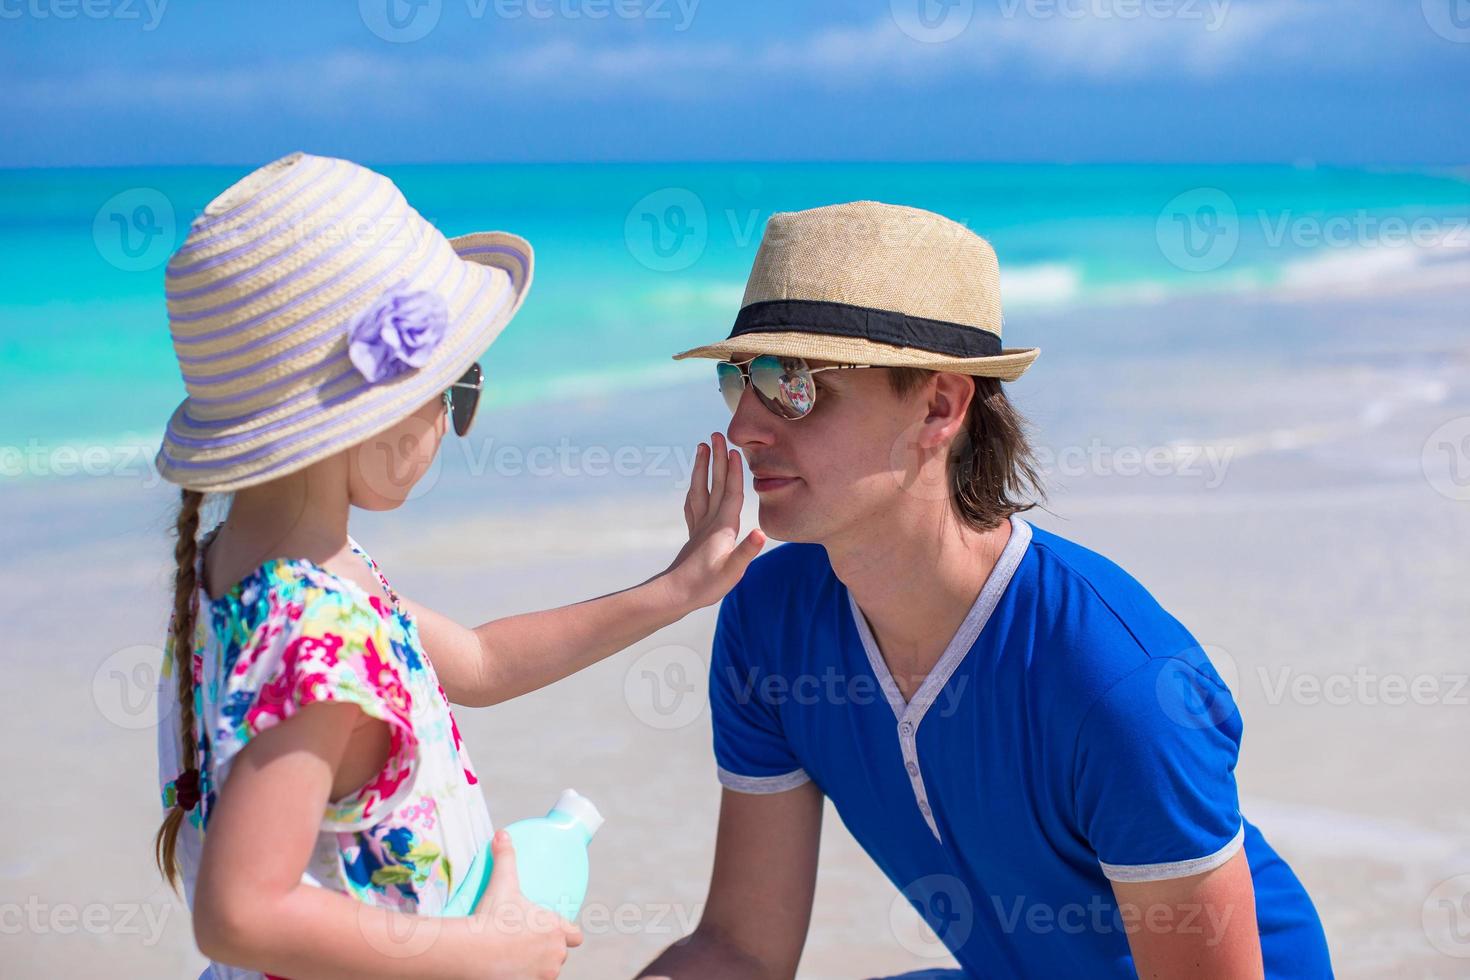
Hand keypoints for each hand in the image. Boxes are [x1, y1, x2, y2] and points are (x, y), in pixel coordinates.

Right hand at [471, 830, 582, 979]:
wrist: (473, 951)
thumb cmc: (492, 917)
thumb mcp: (502, 883)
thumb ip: (505, 857)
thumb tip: (501, 834)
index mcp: (556, 929)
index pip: (576, 936)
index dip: (565, 934)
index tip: (552, 932)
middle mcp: (556, 954)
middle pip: (558, 954)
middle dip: (545, 950)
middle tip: (523, 942)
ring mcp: (545, 974)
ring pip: (546, 971)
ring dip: (537, 966)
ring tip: (515, 958)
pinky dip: (525, 977)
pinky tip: (511, 971)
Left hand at [665, 432, 765, 610]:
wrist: (676, 595)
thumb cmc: (706, 585)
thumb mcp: (733, 572)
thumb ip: (746, 552)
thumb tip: (761, 534)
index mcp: (723, 527)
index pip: (731, 493)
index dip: (734, 472)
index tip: (734, 449)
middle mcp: (710, 522)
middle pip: (716, 484)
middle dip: (717, 459)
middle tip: (716, 435)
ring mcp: (700, 526)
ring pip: (701, 489)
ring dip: (702, 467)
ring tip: (701, 447)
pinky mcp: (694, 534)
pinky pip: (693, 504)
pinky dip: (695, 489)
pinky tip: (695, 485)